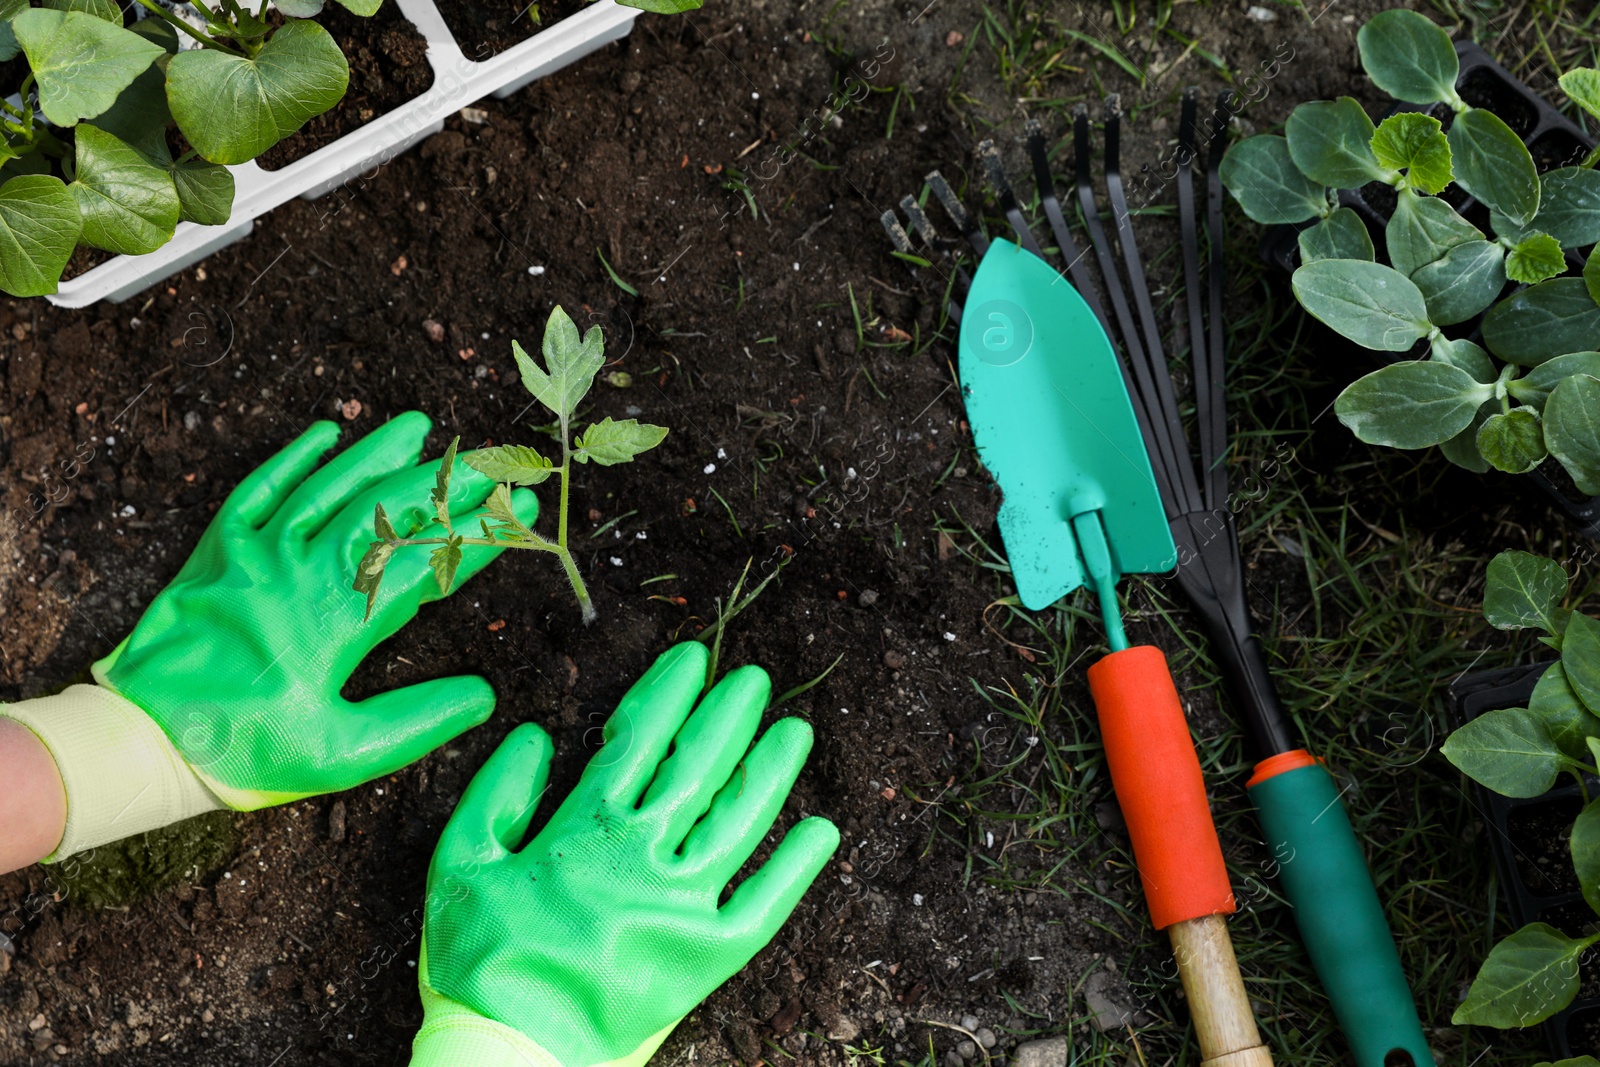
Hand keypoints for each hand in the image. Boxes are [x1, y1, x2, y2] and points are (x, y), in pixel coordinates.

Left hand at [91, 411, 536, 807]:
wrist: (141, 742)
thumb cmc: (245, 753)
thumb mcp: (342, 754)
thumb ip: (416, 722)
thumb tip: (482, 696)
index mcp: (338, 622)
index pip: (427, 563)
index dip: (480, 535)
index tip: (521, 513)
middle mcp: (302, 573)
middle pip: (387, 512)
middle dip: (446, 482)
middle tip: (492, 461)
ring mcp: (257, 555)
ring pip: (329, 488)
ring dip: (378, 454)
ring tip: (422, 428)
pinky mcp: (219, 551)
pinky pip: (261, 490)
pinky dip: (295, 459)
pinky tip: (327, 434)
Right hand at [413, 642, 838, 1066]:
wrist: (511, 1056)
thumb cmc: (480, 961)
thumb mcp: (459, 865)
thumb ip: (496, 794)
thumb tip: (533, 736)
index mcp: (585, 829)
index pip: (638, 740)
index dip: (668, 694)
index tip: (693, 658)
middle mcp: (643, 855)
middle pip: (698, 768)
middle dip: (728, 716)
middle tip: (755, 679)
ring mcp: (682, 903)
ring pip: (741, 820)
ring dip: (770, 770)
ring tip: (796, 730)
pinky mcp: (710, 955)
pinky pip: (766, 904)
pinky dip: (797, 867)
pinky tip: (822, 830)